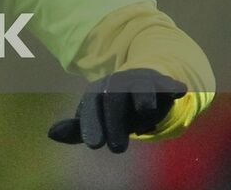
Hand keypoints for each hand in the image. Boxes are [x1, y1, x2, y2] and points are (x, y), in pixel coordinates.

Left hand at [48, 68, 186, 152]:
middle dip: (114, 122)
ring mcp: (140, 82)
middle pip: (114, 99)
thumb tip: (51, 134)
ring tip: (144, 110)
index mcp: (98, 92)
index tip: (93, 145)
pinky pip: (167, 84)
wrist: (140, 82)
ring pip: (140, 87)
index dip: (90, 124)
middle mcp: (118, 84)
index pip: (91, 106)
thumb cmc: (115, 108)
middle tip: (117, 148)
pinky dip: (172, 86)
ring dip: (143, 97)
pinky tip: (179, 90)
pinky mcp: (162, 83)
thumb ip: (79, 127)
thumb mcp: (98, 118)